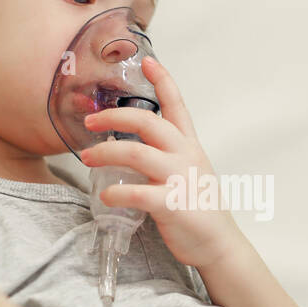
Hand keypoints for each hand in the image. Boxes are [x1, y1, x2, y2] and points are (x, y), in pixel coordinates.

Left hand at [80, 56, 242, 270]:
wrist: (219, 245)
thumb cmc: (199, 208)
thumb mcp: (190, 171)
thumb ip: (167, 156)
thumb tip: (132, 145)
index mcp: (190, 146)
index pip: (177, 105)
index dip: (163, 81)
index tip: (148, 61)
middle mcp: (186, 156)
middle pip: (148, 122)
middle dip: (114, 117)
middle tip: (89, 121)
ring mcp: (180, 179)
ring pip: (137, 153)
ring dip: (106, 152)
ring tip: (88, 158)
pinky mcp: (172, 204)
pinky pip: (137, 193)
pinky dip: (116, 193)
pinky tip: (104, 196)